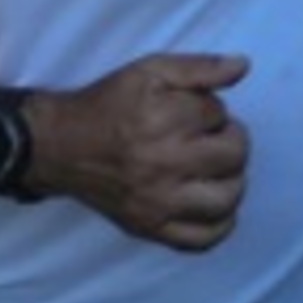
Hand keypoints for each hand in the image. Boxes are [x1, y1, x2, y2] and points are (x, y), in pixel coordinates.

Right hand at [41, 53, 249, 251]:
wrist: (58, 145)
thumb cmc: (106, 105)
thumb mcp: (147, 72)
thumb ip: (197, 67)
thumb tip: (243, 65)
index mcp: (159, 120)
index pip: (218, 113)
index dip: (208, 108)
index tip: (188, 111)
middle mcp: (161, 163)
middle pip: (233, 155)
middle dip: (228, 139)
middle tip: (205, 137)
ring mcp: (157, 202)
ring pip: (228, 198)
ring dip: (230, 179)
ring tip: (211, 167)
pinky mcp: (151, 228)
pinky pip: (206, 238)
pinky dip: (219, 222)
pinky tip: (208, 201)